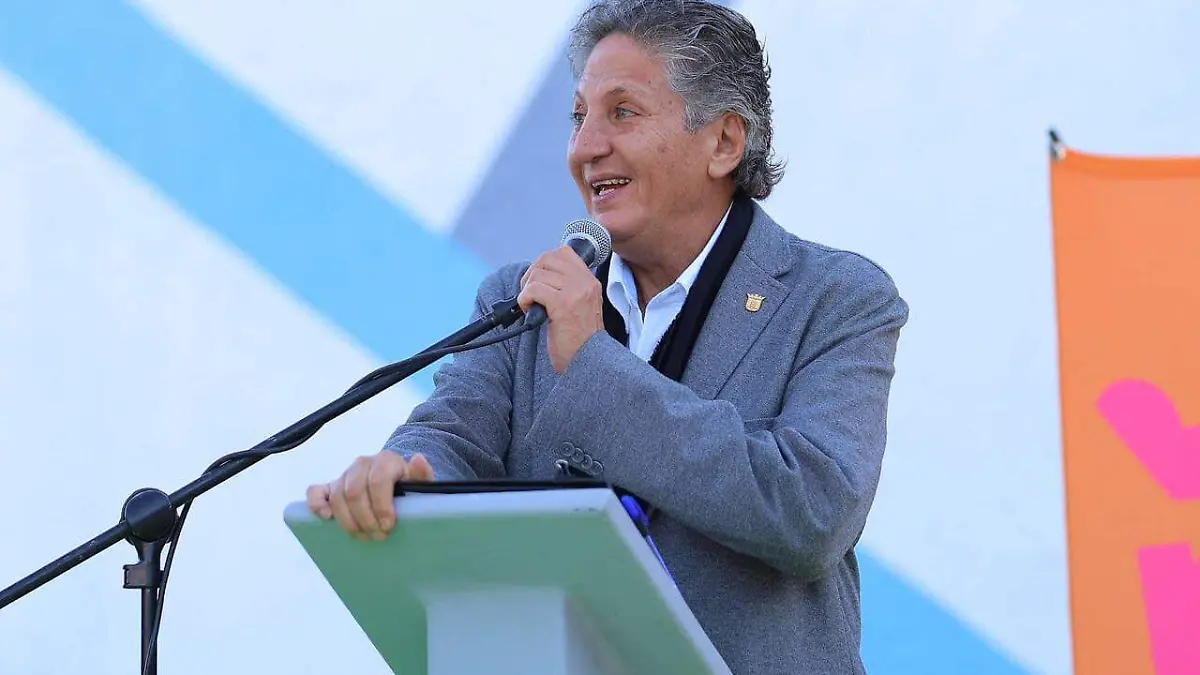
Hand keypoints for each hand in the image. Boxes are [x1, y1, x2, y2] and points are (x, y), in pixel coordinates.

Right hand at [306, 451, 434, 540]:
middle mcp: (362, 464)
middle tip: (378, 536)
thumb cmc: (409, 487)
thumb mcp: (421, 483)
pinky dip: (317, 505)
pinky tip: (326, 519)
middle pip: (355, 492)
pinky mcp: (330, 486)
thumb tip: (417, 460)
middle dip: (366, 518)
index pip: (377, 480)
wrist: (395, 484)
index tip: (389, 525)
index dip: (381, 506)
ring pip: (337, 496)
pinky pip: (315, 492)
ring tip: (363, 536)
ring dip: (349, 521)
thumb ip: (423, 474)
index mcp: (385, 460)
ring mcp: (344, 475)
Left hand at [518, 246, 603, 373]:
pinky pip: (534, 289)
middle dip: (532, 273)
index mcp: (590, 281)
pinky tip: (528, 311)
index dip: (545, 263)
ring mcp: (575, 292)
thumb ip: (568, 287)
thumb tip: (539, 274)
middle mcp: (585, 283)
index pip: (564, 252)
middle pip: (548, 258)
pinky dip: (524, 299)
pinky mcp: (562, 305)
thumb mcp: (581, 306)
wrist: (587, 363)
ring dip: (526, 289)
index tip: (539, 280)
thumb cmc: (579, 340)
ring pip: (538, 274)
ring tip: (530, 305)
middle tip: (529, 293)